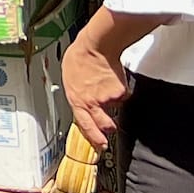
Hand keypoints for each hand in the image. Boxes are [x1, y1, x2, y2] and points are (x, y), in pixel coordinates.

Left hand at [62, 34, 131, 150]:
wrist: (95, 47)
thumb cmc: (79, 58)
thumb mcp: (69, 79)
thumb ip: (77, 93)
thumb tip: (81, 99)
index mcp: (77, 100)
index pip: (85, 125)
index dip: (93, 137)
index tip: (100, 145)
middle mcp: (93, 103)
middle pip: (105, 124)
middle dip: (108, 127)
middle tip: (110, 125)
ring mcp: (108, 99)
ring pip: (115, 105)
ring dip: (113, 98)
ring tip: (105, 83)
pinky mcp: (121, 92)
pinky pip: (124, 94)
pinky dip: (121, 89)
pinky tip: (113, 77)